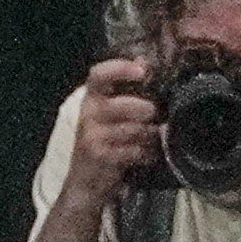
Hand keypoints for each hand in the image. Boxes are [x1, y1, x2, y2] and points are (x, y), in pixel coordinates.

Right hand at [68, 52, 161, 198]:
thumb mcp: (110, 114)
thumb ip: (125, 89)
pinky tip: (147, 155)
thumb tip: (144, 59)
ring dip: (149, 136)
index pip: (99, 75)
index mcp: (91, 98)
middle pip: (124, 105)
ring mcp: (92, 135)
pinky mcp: (100, 156)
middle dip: (146, 111)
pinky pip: (134, 150)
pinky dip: (146, 154)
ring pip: (133, 129)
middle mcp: (88, 113)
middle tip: (155, 118)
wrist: (85, 182)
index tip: (142, 70)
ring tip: (152, 139)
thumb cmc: (105, 143)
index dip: (119, 69)